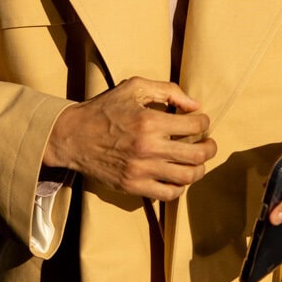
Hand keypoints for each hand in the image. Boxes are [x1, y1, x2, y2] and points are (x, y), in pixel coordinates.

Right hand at [44, 79, 215, 203]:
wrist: (72, 136)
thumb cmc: (103, 109)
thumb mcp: (133, 87)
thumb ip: (167, 91)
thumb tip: (194, 105)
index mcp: (150, 121)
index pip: (195, 125)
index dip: (204, 122)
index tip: (200, 122)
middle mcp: (148, 147)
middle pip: (198, 155)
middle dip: (210, 147)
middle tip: (208, 143)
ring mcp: (141, 170)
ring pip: (187, 177)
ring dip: (199, 169)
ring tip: (197, 161)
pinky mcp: (133, 186)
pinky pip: (169, 194)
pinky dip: (180, 187)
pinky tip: (178, 177)